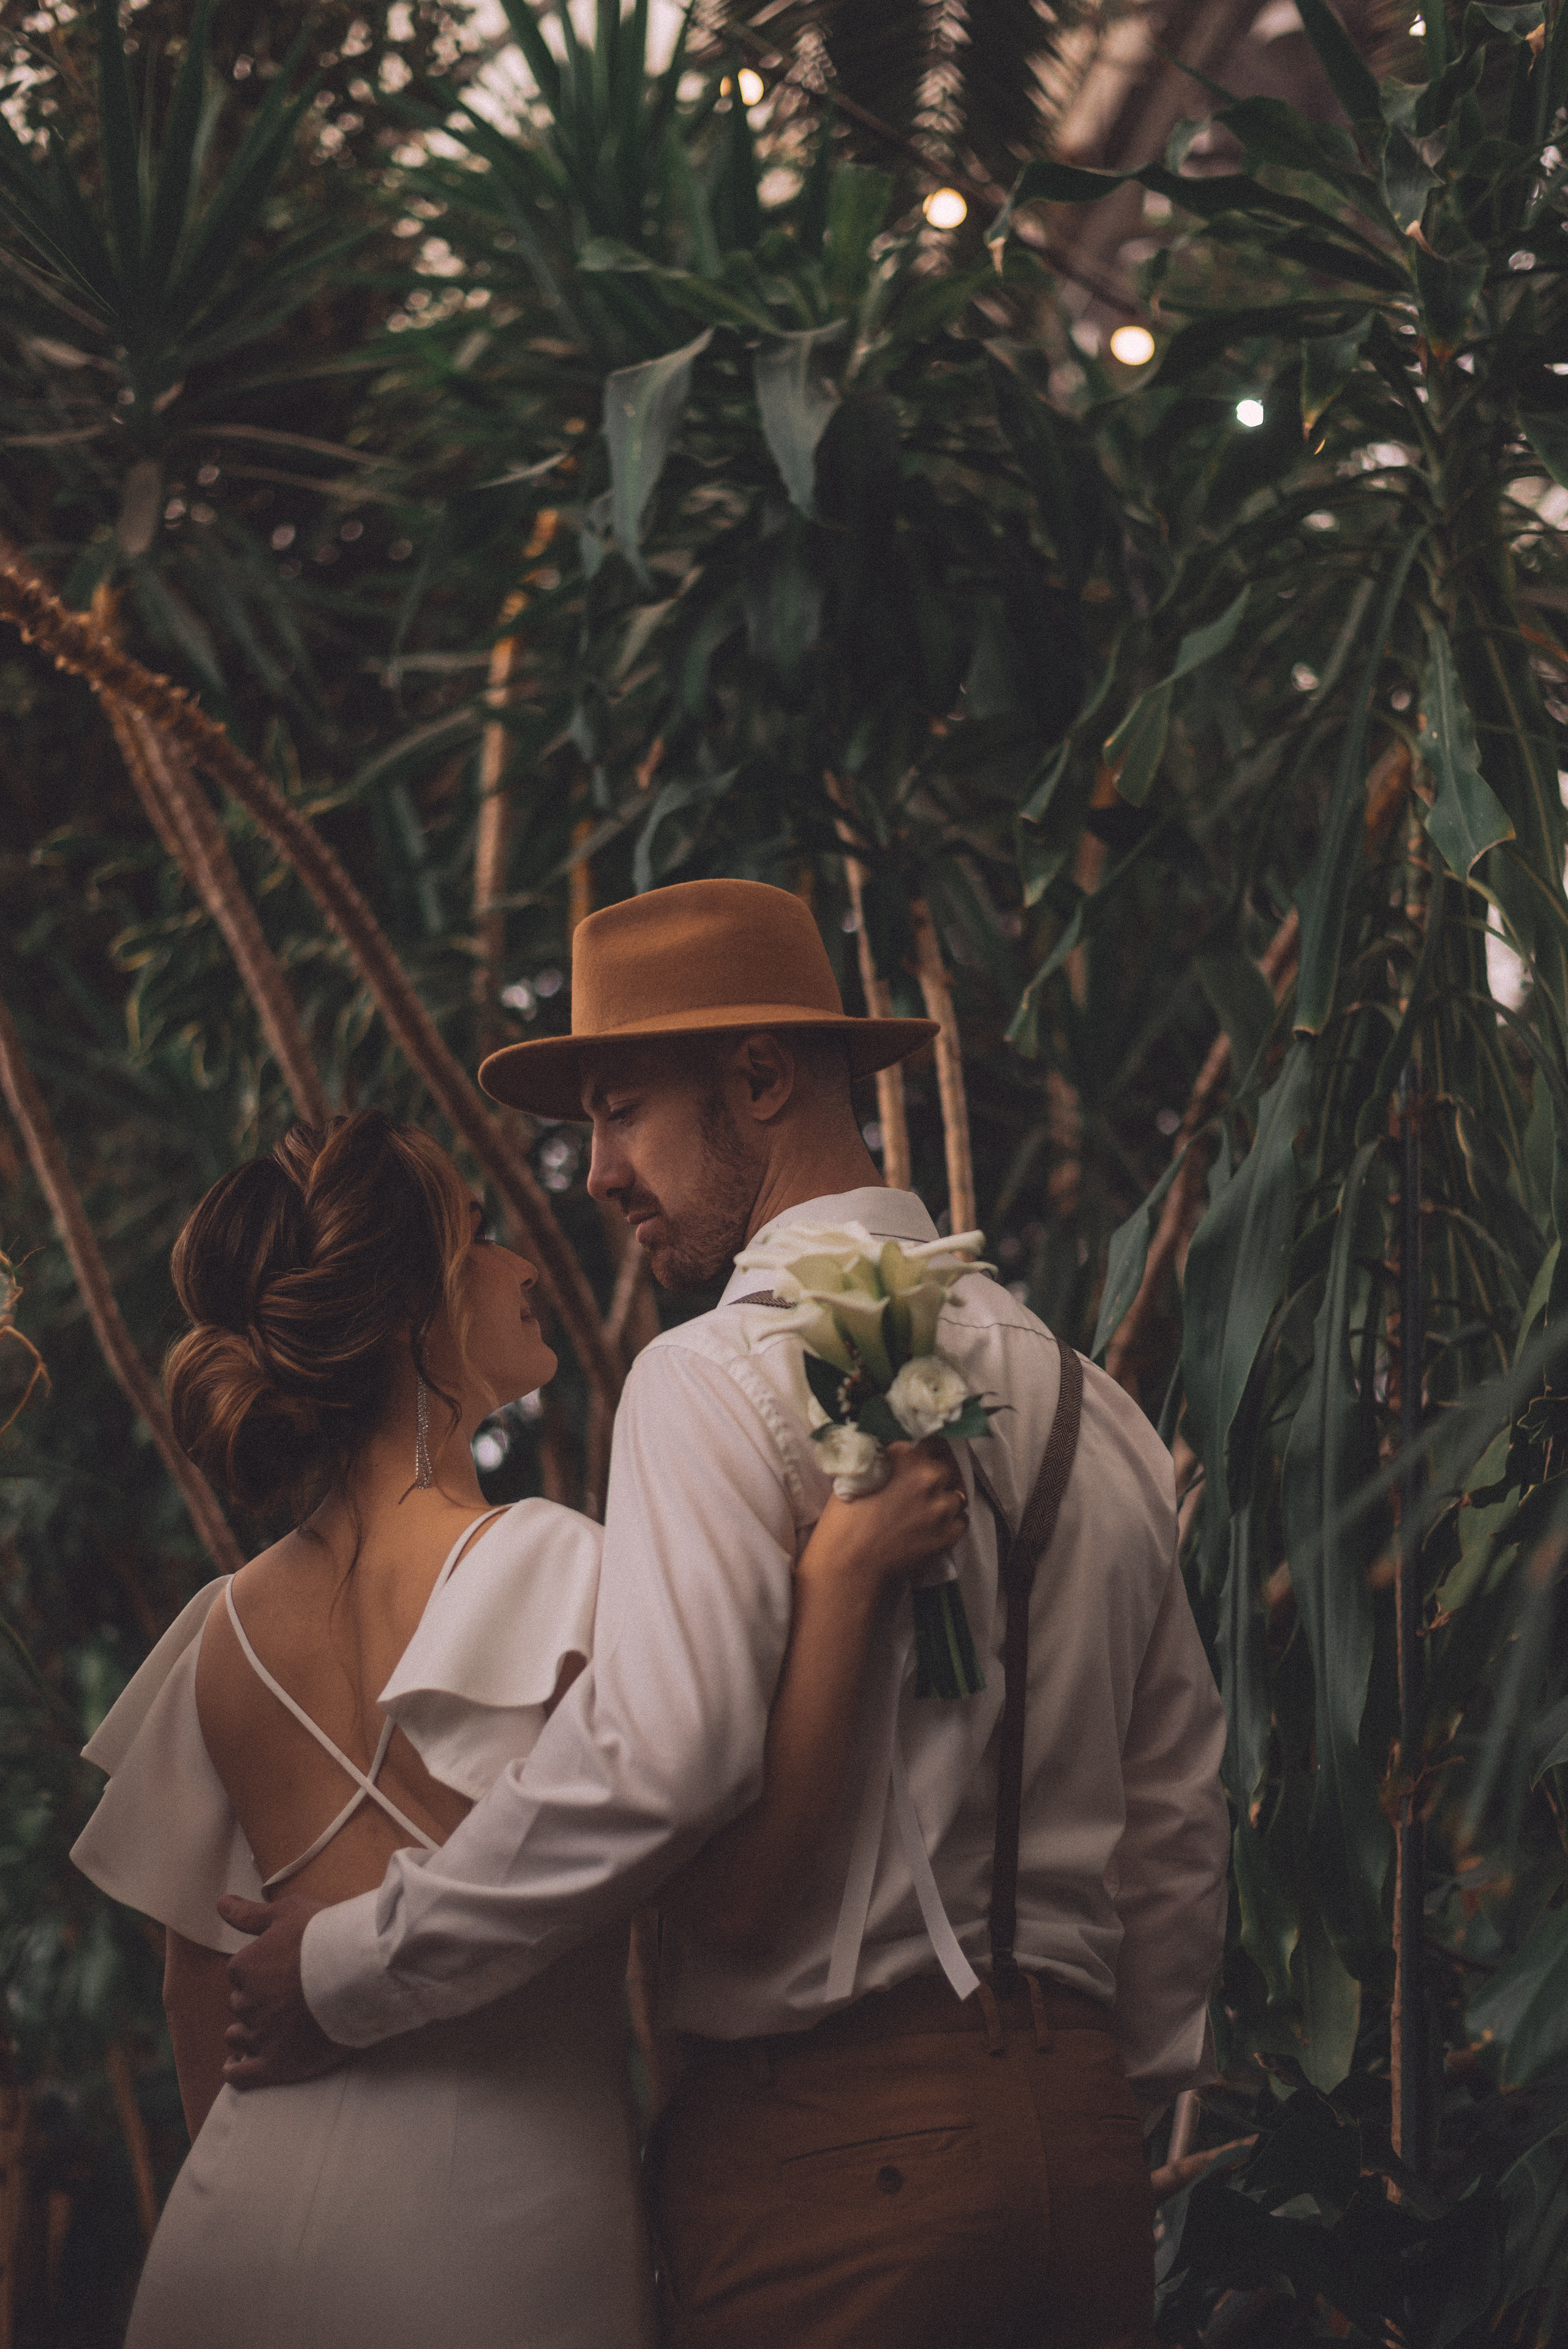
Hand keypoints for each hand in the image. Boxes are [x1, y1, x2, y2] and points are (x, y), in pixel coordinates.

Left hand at [217, 1893, 344, 2089]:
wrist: (359, 1971)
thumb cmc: (325, 1936)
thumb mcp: (287, 1912)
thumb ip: (250, 1914)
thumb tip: (221, 1904)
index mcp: (243, 1968)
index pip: (240, 1973)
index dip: (259, 1971)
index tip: (280, 1969)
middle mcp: (246, 2003)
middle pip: (242, 2004)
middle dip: (257, 2000)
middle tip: (284, 1996)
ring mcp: (260, 2035)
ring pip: (239, 2037)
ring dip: (247, 2033)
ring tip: (267, 2028)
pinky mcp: (276, 2063)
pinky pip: (243, 2075)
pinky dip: (237, 2072)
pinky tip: (238, 2067)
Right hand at [799, 1437, 967, 1596]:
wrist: (849, 1568)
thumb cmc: (843, 1522)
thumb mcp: (857, 1475)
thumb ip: (883, 1457)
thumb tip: (895, 1446)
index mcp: (907, 1455)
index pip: (930, 1438)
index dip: (925, 1446)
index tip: (920, 1452)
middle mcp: (930, 1476)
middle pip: (945, 1465)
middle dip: (934, 1471)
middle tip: (919, 1482)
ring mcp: (943, 1507)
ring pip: (956, 1493)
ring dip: (943, 1496)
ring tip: (924, 1507)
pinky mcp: (949, 1535)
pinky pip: (961, 1519)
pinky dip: (950, 1520)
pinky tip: (931, 1524)